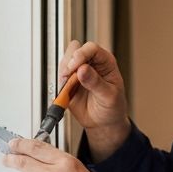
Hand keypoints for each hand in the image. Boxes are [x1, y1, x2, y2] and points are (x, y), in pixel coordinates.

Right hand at [59, 40, 130, 160]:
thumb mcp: (109, 96)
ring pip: (65, 61)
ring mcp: (79, 72)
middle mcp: (92, 64)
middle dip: (70, 62)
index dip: (82, 54)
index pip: (92, 48)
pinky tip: (66, 91)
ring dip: (64, 72)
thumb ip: (96, 82)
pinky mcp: (69, 81)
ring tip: (69, 86)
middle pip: (75, 49)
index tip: (75, 67)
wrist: (103, 123)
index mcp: (106, 63)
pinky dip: (60, 82)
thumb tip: (82, 70)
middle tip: (70, 76)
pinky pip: (59, 75)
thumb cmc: (113, 107)